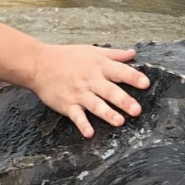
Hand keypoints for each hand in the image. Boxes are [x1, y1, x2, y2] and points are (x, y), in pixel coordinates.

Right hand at [27, 44, 149, 137]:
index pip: (120, 71)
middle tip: (137, 110)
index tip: (145, 84)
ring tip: (119, 122)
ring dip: (107, 114)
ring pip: (95, 105)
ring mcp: (78, 93)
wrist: (38, 64)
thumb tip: (133, 53)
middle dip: (123, 101)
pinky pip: (76, 116)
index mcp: (99, 66)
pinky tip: (89, 133)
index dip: (133, 77)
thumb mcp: (92, 50)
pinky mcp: (67, 105)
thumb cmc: (66, 57)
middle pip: (110, 91)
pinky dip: (82, 124)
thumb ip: (114, 54)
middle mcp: (90, 80)